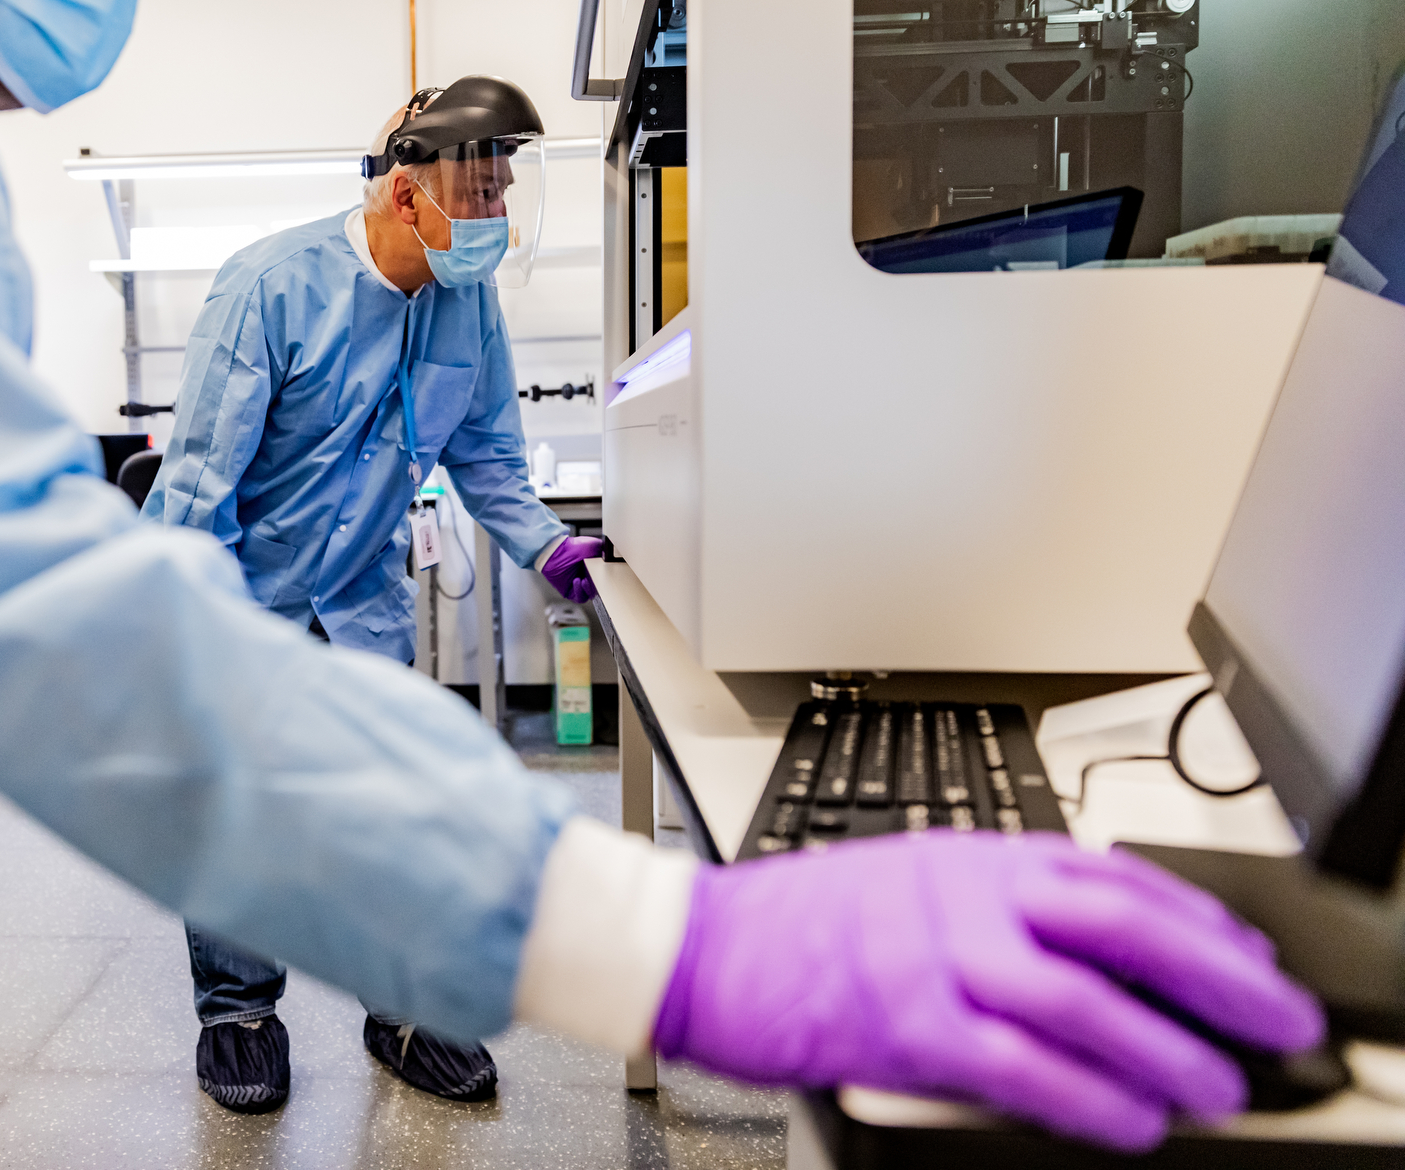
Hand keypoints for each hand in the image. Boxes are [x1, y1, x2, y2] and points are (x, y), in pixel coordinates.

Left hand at [541, 535, 603, 602]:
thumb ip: (605, 551)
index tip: (608, 576)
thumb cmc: (571, 547)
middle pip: (598, 587)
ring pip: (590, 594)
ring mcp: (578, 585)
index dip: (607, 578)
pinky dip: (580, 591)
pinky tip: (578, 581)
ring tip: (586, 580)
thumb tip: (613, 555)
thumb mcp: (594, 546)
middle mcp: (585, 577)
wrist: (555, 552)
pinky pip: (580, 598)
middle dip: (599, 584)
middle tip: (598, 579)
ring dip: (590, 589)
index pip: (604, 578)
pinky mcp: (570, 592)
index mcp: (592, 567)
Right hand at [652, 832, 1321, 1152]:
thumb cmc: (792, 920)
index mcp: (967, 853)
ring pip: (1085, 1000)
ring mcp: (936, 957)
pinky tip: (1134, 1122)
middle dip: (1219, 977)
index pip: (1112, 874)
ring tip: (1219, 1088)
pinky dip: (1092, 1100)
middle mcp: (962, 895)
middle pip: (1121, 924)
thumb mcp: (905, 878)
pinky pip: (1024, 1069)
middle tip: (1278, 1020)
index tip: (1247, 955)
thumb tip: (1084, 955)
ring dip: (1168, 1050)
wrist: (697, 944)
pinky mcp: (908, 1026)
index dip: (1199, 918)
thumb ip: (988, 903)